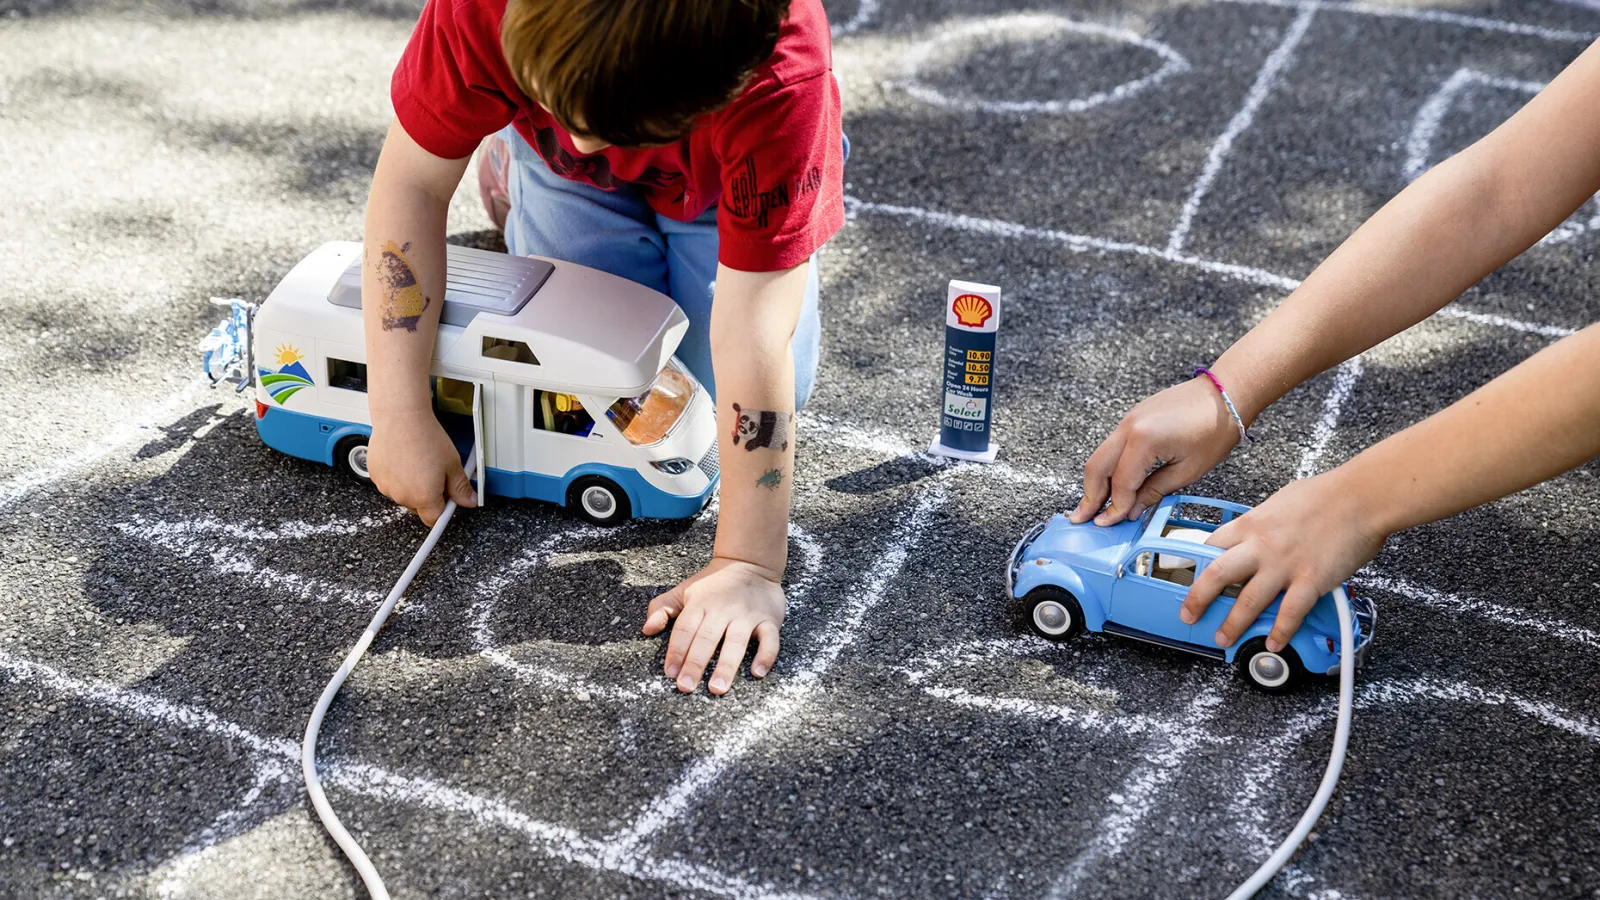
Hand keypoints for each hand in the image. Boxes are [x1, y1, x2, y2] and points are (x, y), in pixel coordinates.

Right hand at [367, 409, 476, 525]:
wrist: (400, 416)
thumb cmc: (425, 437)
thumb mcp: (452, 464)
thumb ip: (460, 488)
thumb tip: (469, 501)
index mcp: (424, 497)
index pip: (434, 519)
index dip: (443, 509)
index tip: (448, 498)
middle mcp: (402, 496)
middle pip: (419, 507)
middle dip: (429, 496)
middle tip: (435, 473)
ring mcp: (386, 487)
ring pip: (403, 495)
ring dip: (411, 486)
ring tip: (418, 462)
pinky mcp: (375, 475)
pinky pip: (390, 483)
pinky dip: (397, 476)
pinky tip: (404, 459)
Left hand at [642, 557, 785, 694]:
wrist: (749, 563)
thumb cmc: (713, 585)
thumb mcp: (684, 591)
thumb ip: (662, 608)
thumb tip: (646, 630)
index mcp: (700, 604)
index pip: (685, 629)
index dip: (676, 651)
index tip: (670, 673)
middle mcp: (723, 610)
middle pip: (707, 638)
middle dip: (695, 663)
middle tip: (686, 687)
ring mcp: (747, 615)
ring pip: (736, 641)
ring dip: (727, 666)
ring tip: (717, 688)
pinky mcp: (769, 619)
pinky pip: (770, 639)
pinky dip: (765, 655)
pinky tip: (757, 673)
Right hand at [1070, 377, 1241, 525]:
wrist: (1224, 394)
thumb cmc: (1214, 429)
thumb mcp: (1188, 470)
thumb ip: (1154, 491)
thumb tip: (1132, 510)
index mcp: (1143, 441)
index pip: (1120, 484)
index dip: (1114, 508)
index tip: (1109, 524)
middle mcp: (1128, 427)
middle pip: (1096, 467)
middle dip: (1089, 496)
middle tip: (1082, 518)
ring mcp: (1128, 420)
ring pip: (1100, 455)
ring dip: (1095, 481)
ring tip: (1093, 504)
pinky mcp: (1133, 418)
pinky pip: (1112, 445)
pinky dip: (1108, 466)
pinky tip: (1112, 482)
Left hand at [1179, 472, 1386, 651]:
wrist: (1362, 496)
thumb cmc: (1326, 494)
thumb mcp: (1279, 502)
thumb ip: (1262, 522)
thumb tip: (1255, 532)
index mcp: (1250, 525)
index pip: (1210, 547)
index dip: (1194, 565)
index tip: (1187, 579)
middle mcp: (1261, 546)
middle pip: (1216, 575)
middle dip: (1197, 599)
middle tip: (1188, 615)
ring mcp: (1284, 565)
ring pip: (1247, 601)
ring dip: (1232, 624)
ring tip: (1223, 637)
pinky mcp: (1311, 580)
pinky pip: (1290, 613)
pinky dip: (1280, 632)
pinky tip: (1274, 643)